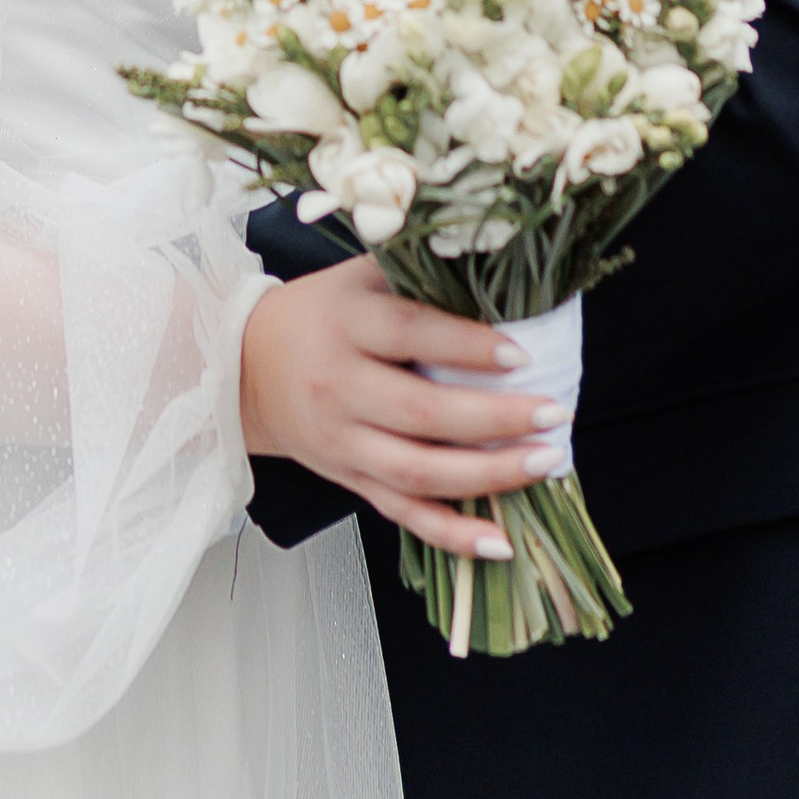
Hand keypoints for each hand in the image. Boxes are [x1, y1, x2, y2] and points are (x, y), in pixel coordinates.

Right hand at [238, 259, 562, 560]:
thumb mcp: (356, 277)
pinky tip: (499, 540)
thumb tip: (494, 258)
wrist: (246, 368)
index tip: (521, 354)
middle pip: (421, 412)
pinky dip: (453, 534)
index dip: (466, 346)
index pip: (409, 333)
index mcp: (343, 324)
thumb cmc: (317, 315)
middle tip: (552, 413)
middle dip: (495, 418)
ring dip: (488, 475)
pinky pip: (404, 514)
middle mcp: (338, 386)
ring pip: (418, 471)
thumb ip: (415, 268)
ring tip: (543, 462)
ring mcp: (343, 442)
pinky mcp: (349, 481)